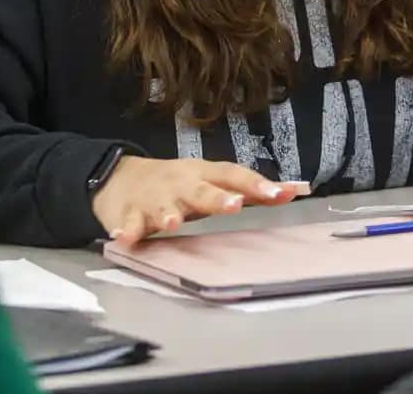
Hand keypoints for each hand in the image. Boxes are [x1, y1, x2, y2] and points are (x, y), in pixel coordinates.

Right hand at [91, 156, 306, 243]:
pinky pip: (128, 223)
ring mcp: (154, 198)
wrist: (119, 179)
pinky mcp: (129, 213)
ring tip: (173, 223)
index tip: (279, 193)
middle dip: (216, 197)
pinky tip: (126, 238)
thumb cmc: (177, 185)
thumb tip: (294, 191)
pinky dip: (127, 231)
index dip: (255, 183)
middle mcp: (180, 183)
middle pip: (200, 189)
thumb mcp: (211, 182)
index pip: (232, 175)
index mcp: (203, 174)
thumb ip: (248, 189)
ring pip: (162, 205)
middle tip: (234, 205)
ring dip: (167, 213)